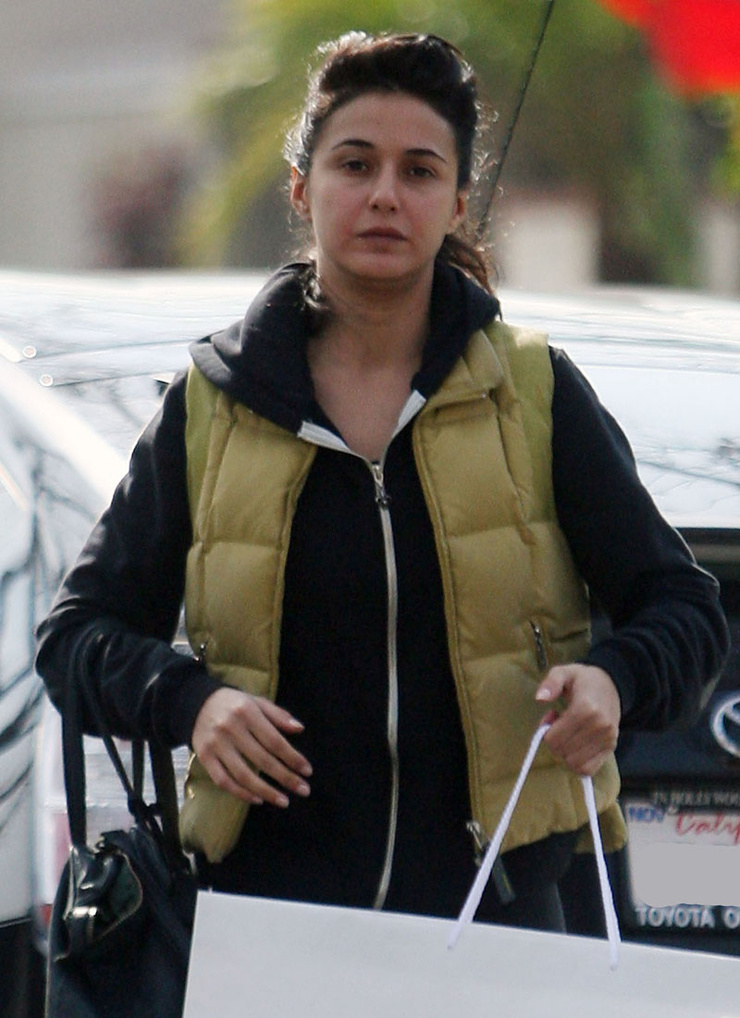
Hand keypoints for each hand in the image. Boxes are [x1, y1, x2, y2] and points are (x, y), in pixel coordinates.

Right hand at [191, 687, 312, 807]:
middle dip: (285, 777)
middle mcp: (231, 728)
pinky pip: (223, 781)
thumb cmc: (234, 704)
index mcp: (247, 712)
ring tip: (284, 801)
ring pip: (243, 774)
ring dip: (266, 791)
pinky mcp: (204, 757)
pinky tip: (258, 799)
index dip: (292, 757)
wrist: (197, 704)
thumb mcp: (257, 702)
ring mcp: (216, 744)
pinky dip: (241, 793)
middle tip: (303, 790)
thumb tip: (300, 729)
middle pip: (262, 759)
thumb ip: (278, 715)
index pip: (274, 740)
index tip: (307, 771)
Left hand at [535, 664, 620, 776]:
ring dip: (566, 752)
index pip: (554, 738)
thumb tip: (539, 698)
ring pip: (574, 763)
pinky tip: (577, 747)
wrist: (612, 685)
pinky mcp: (610, 749)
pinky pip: (588, 770)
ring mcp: (607, 740)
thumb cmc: (584, 680)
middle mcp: (599, 727)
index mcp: (586, 709)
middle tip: (560, 725)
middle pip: (562, 751)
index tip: (553, 715)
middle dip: (555, 741)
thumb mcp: (564, 672)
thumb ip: (551, 683)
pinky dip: (578, 763)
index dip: (546, 730)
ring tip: (569, 735)